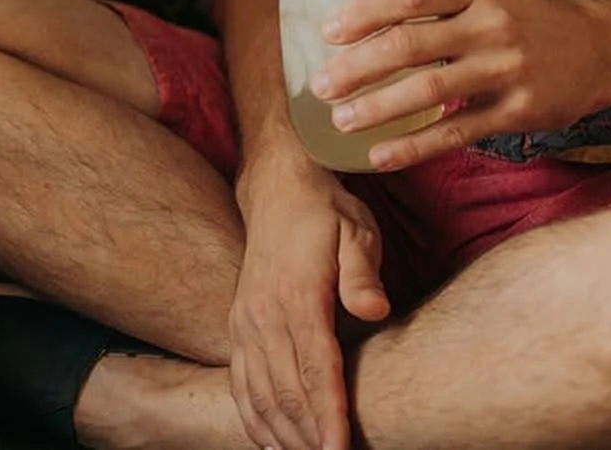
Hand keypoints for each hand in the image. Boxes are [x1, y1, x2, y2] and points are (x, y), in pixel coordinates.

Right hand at [230, 166, 387, 449]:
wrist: (277, 186)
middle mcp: (262, 313)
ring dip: (285, 436)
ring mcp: (245, 322)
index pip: (315, 368)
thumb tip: (373, 309)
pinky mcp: (238, 326)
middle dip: (310, 438)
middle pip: (286, 392)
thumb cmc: (325, 212)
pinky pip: (241, 384)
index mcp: (296, 294)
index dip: (329, 416)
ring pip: (261, 396)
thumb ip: (362, 272)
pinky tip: (274, 443)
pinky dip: (255, 420)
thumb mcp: (355, 230)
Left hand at [311, 0, 610, 171]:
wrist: (598, 46)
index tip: (327, 33)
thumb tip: (364, 21)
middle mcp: (489, 25)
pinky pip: (457, 132)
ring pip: (428, 90)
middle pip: (410, 44)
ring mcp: (504, 69)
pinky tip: (381, 155)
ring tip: (341, 120)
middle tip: (320, 85)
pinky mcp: (518, 112)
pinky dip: (415, 146)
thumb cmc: (525, 16)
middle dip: (357, 67)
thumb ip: (435, 2)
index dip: (363, 13)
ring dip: (377, 108)